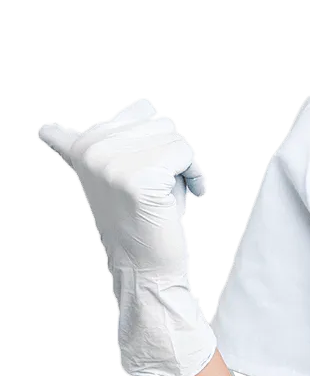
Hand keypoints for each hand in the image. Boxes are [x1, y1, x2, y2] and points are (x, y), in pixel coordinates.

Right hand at [38, 99, 215, 375]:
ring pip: (174, 135)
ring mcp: (110, 162)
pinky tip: (186, 198)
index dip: (154, 133)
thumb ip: (117, 134)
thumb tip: (48, 124)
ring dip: (183, 164)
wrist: (145, 268)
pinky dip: (195, 176)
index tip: (140, 174)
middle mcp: (90, 149)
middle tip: (161, 184)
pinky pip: (186, 154)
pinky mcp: (137, 178)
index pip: (137, 107)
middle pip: (160, 118)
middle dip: (172, 150)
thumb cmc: (144, 215)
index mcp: (81, 144)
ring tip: (169, 191)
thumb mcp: (123, 166)